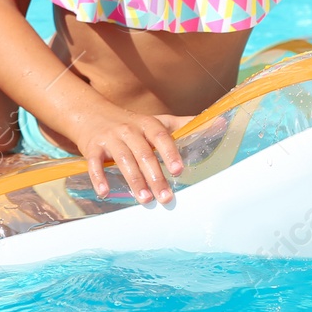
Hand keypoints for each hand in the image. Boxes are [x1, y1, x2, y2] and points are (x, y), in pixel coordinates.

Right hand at [71, 111, 189, 203]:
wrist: (91, 112)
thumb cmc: (131, 123)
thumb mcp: (156, 120)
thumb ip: (184, 125)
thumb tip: (221, 123)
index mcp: (147, 124)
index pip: (160, 136)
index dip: (169, 152)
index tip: (178, 170)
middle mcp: (129, 130)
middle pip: (143, 153)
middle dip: (155, 176)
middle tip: (166, 197)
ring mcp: (110, 138)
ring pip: (123, 160)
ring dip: (134, 180)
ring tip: (144, 199)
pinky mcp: (92, 147)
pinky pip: (95, 163)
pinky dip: (99, 177)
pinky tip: (105, 192)